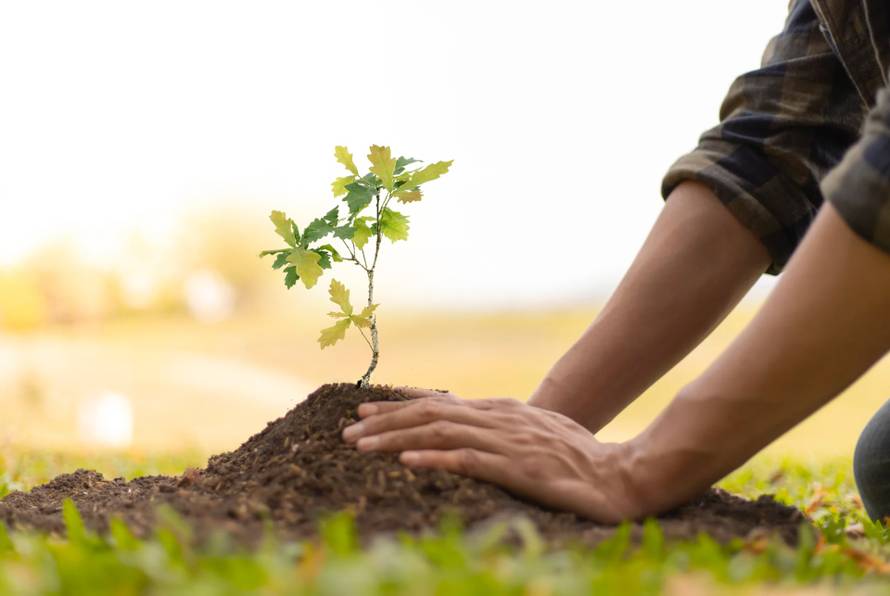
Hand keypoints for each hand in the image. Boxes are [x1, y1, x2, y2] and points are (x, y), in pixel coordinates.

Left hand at [342, 388, 642, 522]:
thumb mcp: (535, 434)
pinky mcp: (520, 469)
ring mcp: (509, 442)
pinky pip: (470, 460)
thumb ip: (501, 427)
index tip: (365, 410)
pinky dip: (435, 458)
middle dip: (386, 421)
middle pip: (431, 414)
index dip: (400, 406)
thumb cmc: (580, 458)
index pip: (440, 403)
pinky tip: (408, 463)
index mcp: (501, 411)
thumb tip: (466, 426)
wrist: (623, 476)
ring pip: (441, 432)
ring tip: (361, 446)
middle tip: (348, 431)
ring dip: (397, 438)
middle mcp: (500, 419)